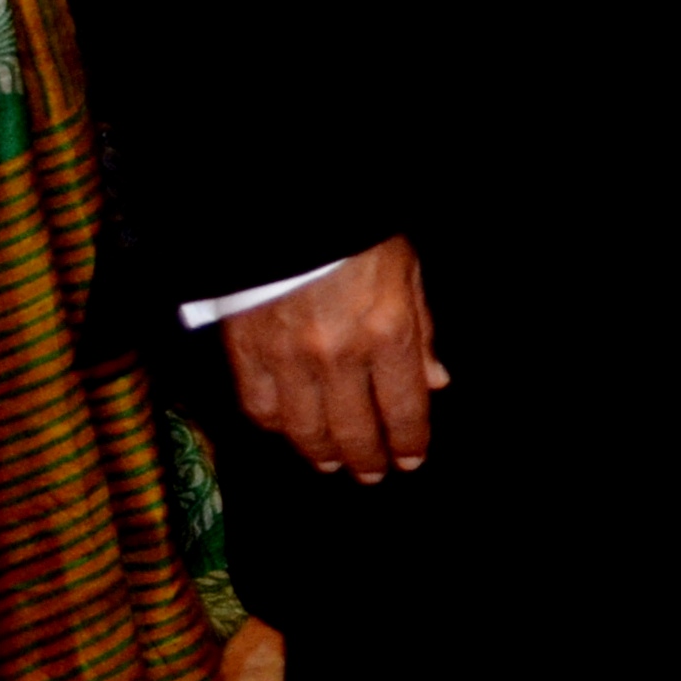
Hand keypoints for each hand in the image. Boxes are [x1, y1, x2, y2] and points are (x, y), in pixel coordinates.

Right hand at [226, 238, 449, 482]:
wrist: (287, 206)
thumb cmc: (357, 233)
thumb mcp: (406, 271)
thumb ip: (421, 331)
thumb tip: (434, 383)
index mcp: (388, 333)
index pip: (404, 409)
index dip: (409, 442)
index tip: (410, 459)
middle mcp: (339, 356)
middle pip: (355, 430)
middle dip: (367, 459)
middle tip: (372, 474)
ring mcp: (288, 359)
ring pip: (306, 430)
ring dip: (322, 453)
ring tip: (332, 462)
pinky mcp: (246, 352)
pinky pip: (261, 407)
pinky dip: (277, 426)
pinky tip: (289, 430)